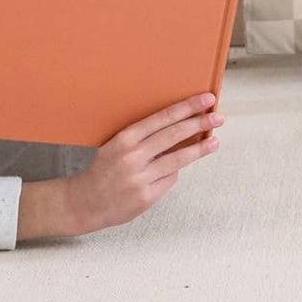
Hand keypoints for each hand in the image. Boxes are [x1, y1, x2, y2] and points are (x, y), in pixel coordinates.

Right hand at [62, 92, 222, 235]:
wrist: (84, 202)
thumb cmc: (104, 169)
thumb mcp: (117, 145)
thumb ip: (144, 137)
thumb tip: (179, 127)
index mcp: (126, 138)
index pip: (164, 117)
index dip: (187, 107)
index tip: (205, 99)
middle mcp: (134, 156)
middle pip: (175, 134)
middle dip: (200, 123)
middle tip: (217, 116)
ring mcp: (141, 178)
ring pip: (178, 159)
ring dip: (199, 149)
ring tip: (214, 141)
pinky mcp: (146, 197)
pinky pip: (169, 180)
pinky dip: (174, 172)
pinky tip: (176, 168)